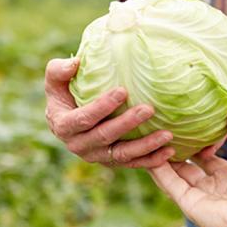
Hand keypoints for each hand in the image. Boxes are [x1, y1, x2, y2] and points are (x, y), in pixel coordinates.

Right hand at [44, 57, 174, 166]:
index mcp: (63, 126)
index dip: (102, 106)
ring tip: (168, 135)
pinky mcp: (112, 162)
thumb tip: (75, 63)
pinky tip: (170, 152)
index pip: (83, 118)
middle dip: (128, 123)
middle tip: (149, 109)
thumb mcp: (56, 82)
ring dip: (146, 146)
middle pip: (105, 136)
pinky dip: (152, 160)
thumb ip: (58, 71)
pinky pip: (133, 164)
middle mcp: (79, 146)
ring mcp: (97, 156)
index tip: (123, 91)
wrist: (70, 120)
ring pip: (122, 154)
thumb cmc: (65, 94)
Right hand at [147, 109, 226, 226]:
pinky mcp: (190, 204)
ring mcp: (200, 196)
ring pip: (175, 174)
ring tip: (152, 136)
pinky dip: (159, 170)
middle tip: (165, 128)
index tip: (189, 125)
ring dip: (164, 158)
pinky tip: (149, 153)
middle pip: (189, 166)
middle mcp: (213, 187)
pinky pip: (170, 185)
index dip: (199, 143)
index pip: (209, 158)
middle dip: (178, 149)